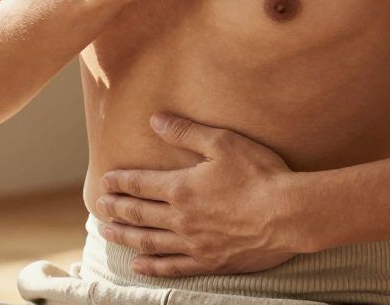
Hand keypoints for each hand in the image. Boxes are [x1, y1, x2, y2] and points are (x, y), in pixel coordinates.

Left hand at [94, 112, 311, 276]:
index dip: (119, 182)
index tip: (104, 182)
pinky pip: (173, 268)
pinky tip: (137, 266)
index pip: (140, 184)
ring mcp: (194, 244)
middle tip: (99, 207)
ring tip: (106, 233)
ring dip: (124, 237)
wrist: (290, 214)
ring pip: (149, 242)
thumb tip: (155, 120)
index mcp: (181, 188)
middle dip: (115, 209)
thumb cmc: (260, 175)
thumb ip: (186, 132)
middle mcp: (181, 218)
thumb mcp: (223, 143)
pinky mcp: (210, 262)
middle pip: (138, 214)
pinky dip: (152, 267)